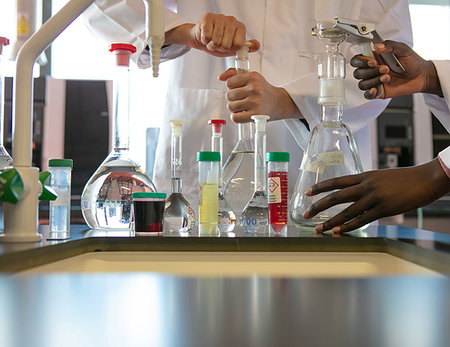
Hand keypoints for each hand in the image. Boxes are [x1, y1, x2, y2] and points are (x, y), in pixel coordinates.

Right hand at [165, 13, 259, 56]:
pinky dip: (204, 41)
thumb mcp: (232, 49)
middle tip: (217, 44)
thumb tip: (257, 45)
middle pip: (227, 45)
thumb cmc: (217, 43)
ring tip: (211, 41)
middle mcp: (232, 20)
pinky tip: (205, 36)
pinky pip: (207, 37)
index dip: (230, 50)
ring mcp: (220, 17)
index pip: (238, 45)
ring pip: (216, 41)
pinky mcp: (208, 18)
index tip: (227, 47)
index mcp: (240, 27)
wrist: (200, 38)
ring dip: (211, 46)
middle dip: (219, 48)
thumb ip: (245, 48)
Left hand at [218, 68, 300, 121]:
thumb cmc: (262, 90)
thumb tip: (220, 77)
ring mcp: (255, 102)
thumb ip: (234, 74)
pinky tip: (242, 114)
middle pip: (229, 95)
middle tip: (241, 100)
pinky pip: (235, 117)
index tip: (240, 90)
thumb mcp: (251, 77)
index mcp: (252, 77)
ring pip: (231, 106)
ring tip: (243, 107)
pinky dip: (236, 117)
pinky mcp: (256, 114)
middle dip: (232, 99)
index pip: (229, 83)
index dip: (232, 88)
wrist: (278, 102)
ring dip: (234, 108)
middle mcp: (254, 88)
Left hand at [303, 158, 449, 232]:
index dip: (320, 187)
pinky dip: (347, 227)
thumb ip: (366, 184)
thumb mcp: (381, 177)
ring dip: (330, 222)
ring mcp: (374, 198)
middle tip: (306, 214)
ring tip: (318, 229)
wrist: (426, 179)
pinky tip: (337, 232)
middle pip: (335, 197)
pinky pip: (361, 220)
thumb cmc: (405, 178)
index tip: (307, 192)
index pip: (336, 181)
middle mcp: (366, 186)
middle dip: (318, 206)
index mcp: (364, 176)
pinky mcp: (383, 210)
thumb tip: (355, 193)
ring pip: (345, 212)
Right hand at [351, 40, 442, 98]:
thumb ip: (390, 45)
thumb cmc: (413, 62)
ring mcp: (374, 82)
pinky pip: (367, 95)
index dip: (361, 61)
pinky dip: (370, 93)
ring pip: (362, 84)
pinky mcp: (379, 92)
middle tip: (385, 69)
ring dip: (373, 81)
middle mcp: (372, 70)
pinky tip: (376, 89)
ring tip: (387, 78)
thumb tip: (378, 46)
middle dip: (370, 72)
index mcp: (374, 58)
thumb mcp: (403, 49)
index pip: (357, 60)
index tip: (373, 62)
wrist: (422, 76)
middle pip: (358, 73)